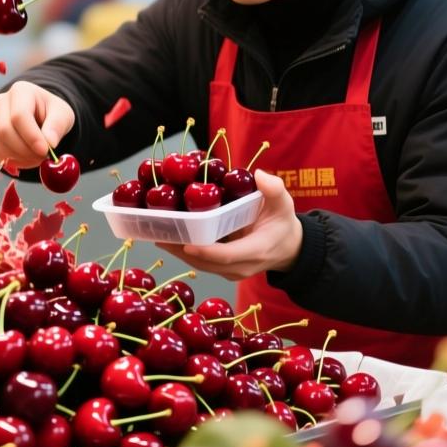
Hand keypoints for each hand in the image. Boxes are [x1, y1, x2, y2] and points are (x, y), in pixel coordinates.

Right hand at [0, 81, 75, 169]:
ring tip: (37, 157)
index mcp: (21, 91)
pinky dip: (11, 160)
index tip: (45, 150)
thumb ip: (58, 125)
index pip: (19, 115)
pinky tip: (27, 159)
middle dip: (25, 150)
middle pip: (4, 131)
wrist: (41, 116)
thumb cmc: (52, 112)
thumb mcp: (63, 114)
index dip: (31, 136)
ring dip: (19, 157)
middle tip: (43, 157)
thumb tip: (49, 143)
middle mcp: (2, 101)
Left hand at [157, 170, 302, 280]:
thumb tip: (259, 175)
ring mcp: (231, 271)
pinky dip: (184, 251)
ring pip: (200, 265)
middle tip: (161, 233)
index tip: (187, 243)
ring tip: (158, 234)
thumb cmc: (283, 223)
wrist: (288, 248)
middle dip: (182, 250)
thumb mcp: (284, 204)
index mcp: (256, 250)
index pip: (227, 255)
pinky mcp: (223, 269)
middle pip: (206, 263)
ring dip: (178, 251)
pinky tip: (168, 238)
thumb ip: (274, 189)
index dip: (206, 251)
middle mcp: (240, 266)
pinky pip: (201, 263)